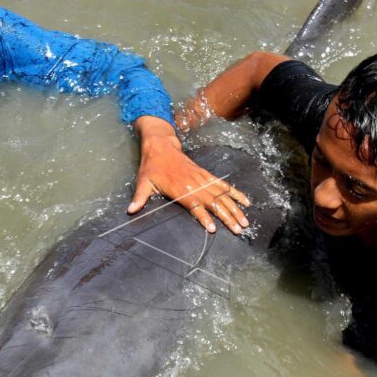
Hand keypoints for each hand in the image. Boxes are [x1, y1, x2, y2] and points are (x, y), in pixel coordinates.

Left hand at [129, 116, 250, 233]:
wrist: (161, 146)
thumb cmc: (151, 167)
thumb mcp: (143, 182)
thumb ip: (139, 198)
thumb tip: (131, 211)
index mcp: (180, 189)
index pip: (195, 206)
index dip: (204, 217)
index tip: (213, 229)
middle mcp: (194, 185)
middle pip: (214, 203)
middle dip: (227, 217)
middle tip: (238, 230)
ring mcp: (203, 179)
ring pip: (222, 195)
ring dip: (235, 208)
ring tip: (245, 221)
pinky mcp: (206, 175)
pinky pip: (224, 185)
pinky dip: (235, 193)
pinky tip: (245, 201)